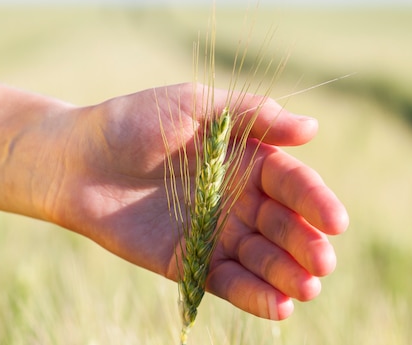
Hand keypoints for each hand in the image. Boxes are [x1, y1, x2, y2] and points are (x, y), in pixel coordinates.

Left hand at [43, 83, 348, 319]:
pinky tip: (278, 307)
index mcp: (243, 160)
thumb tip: (311, 127)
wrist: (76, 158)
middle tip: (323, 262)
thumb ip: (250, 116)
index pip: (289, 182)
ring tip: (306, 288)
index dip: (314, 201)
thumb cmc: (133, 121)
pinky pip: (225, 281)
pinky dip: (252, 295)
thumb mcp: (192, 105)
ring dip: (286, 275)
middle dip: (305, 244)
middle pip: (281, 225)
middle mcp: (234, 199)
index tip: (335, 221)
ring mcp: (212, 232)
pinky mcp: (186, 261)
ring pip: (259, 259)